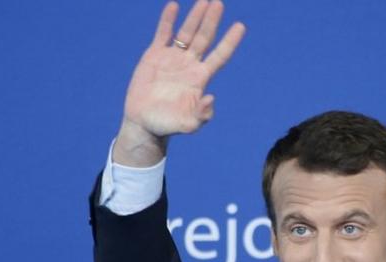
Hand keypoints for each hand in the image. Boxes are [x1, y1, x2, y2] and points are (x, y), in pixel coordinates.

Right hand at [114, 0, 244, 165]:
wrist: (144, 122)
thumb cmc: (168, 125)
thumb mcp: (188, 124)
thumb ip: (202, 115)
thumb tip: (210, 98)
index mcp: (200, 78)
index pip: (219, 55)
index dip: (229, 41)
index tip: (240, 26)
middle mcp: (189, 65)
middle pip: (205, 38)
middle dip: (212, 21)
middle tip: (219, 3)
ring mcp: (172, 58)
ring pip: (186, 33)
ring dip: (195, 17)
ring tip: (204, 0)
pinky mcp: (154, 56)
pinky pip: (163, 34)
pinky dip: (168, 20)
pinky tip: (174, 6)